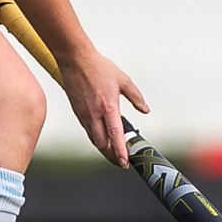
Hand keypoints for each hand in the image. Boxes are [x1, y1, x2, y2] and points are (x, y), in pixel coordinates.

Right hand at [58, 47, 148, 167]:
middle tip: (122, 161)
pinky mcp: (77, 113)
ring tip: (114, 153)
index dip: (120, 151)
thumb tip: (145, 110)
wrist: (75, 59)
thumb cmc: (100, 68)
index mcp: (108, 106)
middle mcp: (94, 113)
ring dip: (104, 148)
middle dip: (112, 155)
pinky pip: (88, 131)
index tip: (125, 162)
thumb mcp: (123, 80)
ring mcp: (84, 114)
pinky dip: (96, 138)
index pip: (115, 134)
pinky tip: (103, 139)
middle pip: (102, 144)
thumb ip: (136, 97)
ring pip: (93, 139)